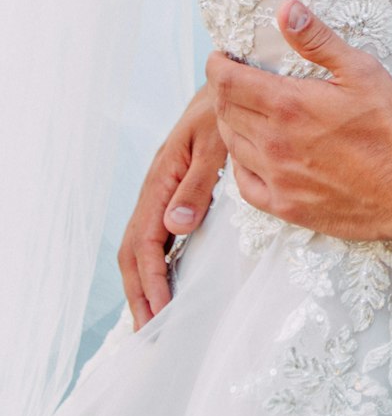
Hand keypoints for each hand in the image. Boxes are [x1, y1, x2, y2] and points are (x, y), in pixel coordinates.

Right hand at [117, 83, 225, 327]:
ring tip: (153, 319)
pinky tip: (168, 280)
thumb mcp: (216, 142)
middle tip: (149, 334)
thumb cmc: (226, 109)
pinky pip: (158, 232)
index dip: (150, 280)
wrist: (233, 81)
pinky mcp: (178, 187)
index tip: (160, 315)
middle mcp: (159, 186)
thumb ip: (197, 182)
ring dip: (144, 282)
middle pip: (135, 249)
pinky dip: (157, 263)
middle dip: (139, 292)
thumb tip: (175, 227)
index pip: (146, 239)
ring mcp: (166, 188)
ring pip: (143, 243)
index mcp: (163, 177)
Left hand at [208, 0, 391, 241]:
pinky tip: (255, 152)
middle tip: (235, 80)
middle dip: (223, 90)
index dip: (217, 65)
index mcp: (289, 106)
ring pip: (232, 146)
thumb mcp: (360, 71)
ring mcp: (277, 178)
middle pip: (224, 112)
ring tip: (247, 110)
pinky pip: (244, 184)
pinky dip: (241, 163)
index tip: (222, 58)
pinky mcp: (285, 206)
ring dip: (231, 123)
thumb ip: (317, 40)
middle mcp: (274, 143)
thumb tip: (285, 9)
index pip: (227, 82)